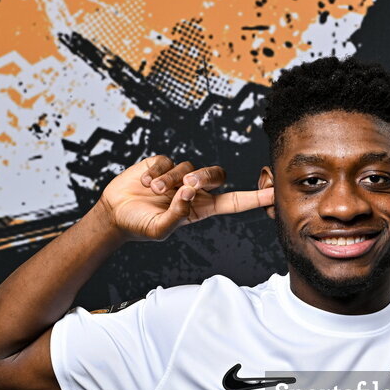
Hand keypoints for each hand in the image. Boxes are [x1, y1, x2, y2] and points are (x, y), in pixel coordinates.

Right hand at [98, 155, 274, 241]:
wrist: (114, 214)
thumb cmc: (140, 226)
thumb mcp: (158, 230)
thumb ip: (175, 217)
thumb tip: (188, 195)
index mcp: (201, 209)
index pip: (235, 202)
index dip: (255, 197)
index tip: (275, 191)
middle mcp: (194, 191)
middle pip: (217, 175)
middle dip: (204, 177)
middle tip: (185, 186)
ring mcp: (179, 175)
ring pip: (189, 166)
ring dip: (172, 179)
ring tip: (154, 191)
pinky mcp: (162, 164)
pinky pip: (167, 160)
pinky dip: (156, 171)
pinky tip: (145, 182)